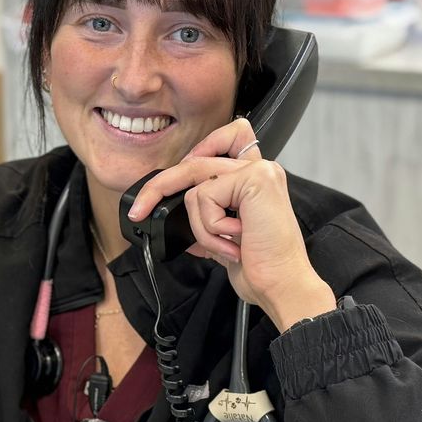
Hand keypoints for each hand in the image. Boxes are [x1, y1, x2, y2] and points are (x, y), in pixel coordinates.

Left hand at [125, 118, 335, 329]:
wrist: (281, 285)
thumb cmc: (262, 268)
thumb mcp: (224, 239)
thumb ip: (206, 219)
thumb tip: (174, 216)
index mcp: (257, 180)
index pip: (229, 137)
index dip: (201, 149)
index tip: (179, 174)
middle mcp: (261, 170)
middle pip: (197, 160)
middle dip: (160, 186)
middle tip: (140, 209)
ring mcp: (259, 172)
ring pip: (195, 187)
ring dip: (201, 226)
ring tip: (227, 244)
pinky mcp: (254, 180)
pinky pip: (203, 197)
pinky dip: (210, 227)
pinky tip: (235, 239)